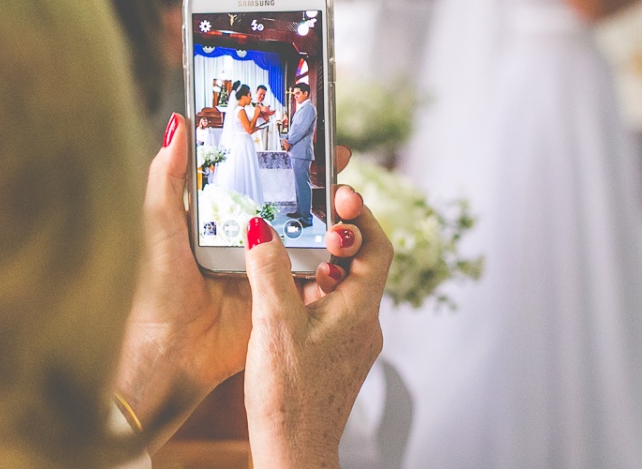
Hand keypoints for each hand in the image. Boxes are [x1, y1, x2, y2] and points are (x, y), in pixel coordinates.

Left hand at [115, 114, 355, 450]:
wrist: (170, 352)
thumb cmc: (157, 287)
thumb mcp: (160, 223)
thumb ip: (168, 176)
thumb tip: (178, 122)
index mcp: (217, 218)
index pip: (256, 176)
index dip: (281, 155)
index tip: (306, 132)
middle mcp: (245, 238)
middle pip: (289, 200)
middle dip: (316, 180)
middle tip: (338, 161)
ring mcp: (266, 267)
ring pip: (307, 233)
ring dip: (329, 217)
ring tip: (346, 199)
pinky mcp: (280, 295)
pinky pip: (311, 273)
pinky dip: (330, 259)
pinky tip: (346, 240)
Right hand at [243, 190, 391, 467]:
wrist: (294, 454)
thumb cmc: (290, 399)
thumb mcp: (275, 326)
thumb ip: (270, 273)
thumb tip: (263, 229)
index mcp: (359, 311)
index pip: (378, 248)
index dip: (362, 218)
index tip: (339, 198)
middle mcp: (363, 325)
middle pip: (361, 264)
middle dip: (337, 235)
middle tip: (312, 215)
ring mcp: (351, 343)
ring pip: (343, 288)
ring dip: (321, 264)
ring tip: (290, 248)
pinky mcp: (334, 358)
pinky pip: (330, 310)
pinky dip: (312, 291)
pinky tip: (282, 294)